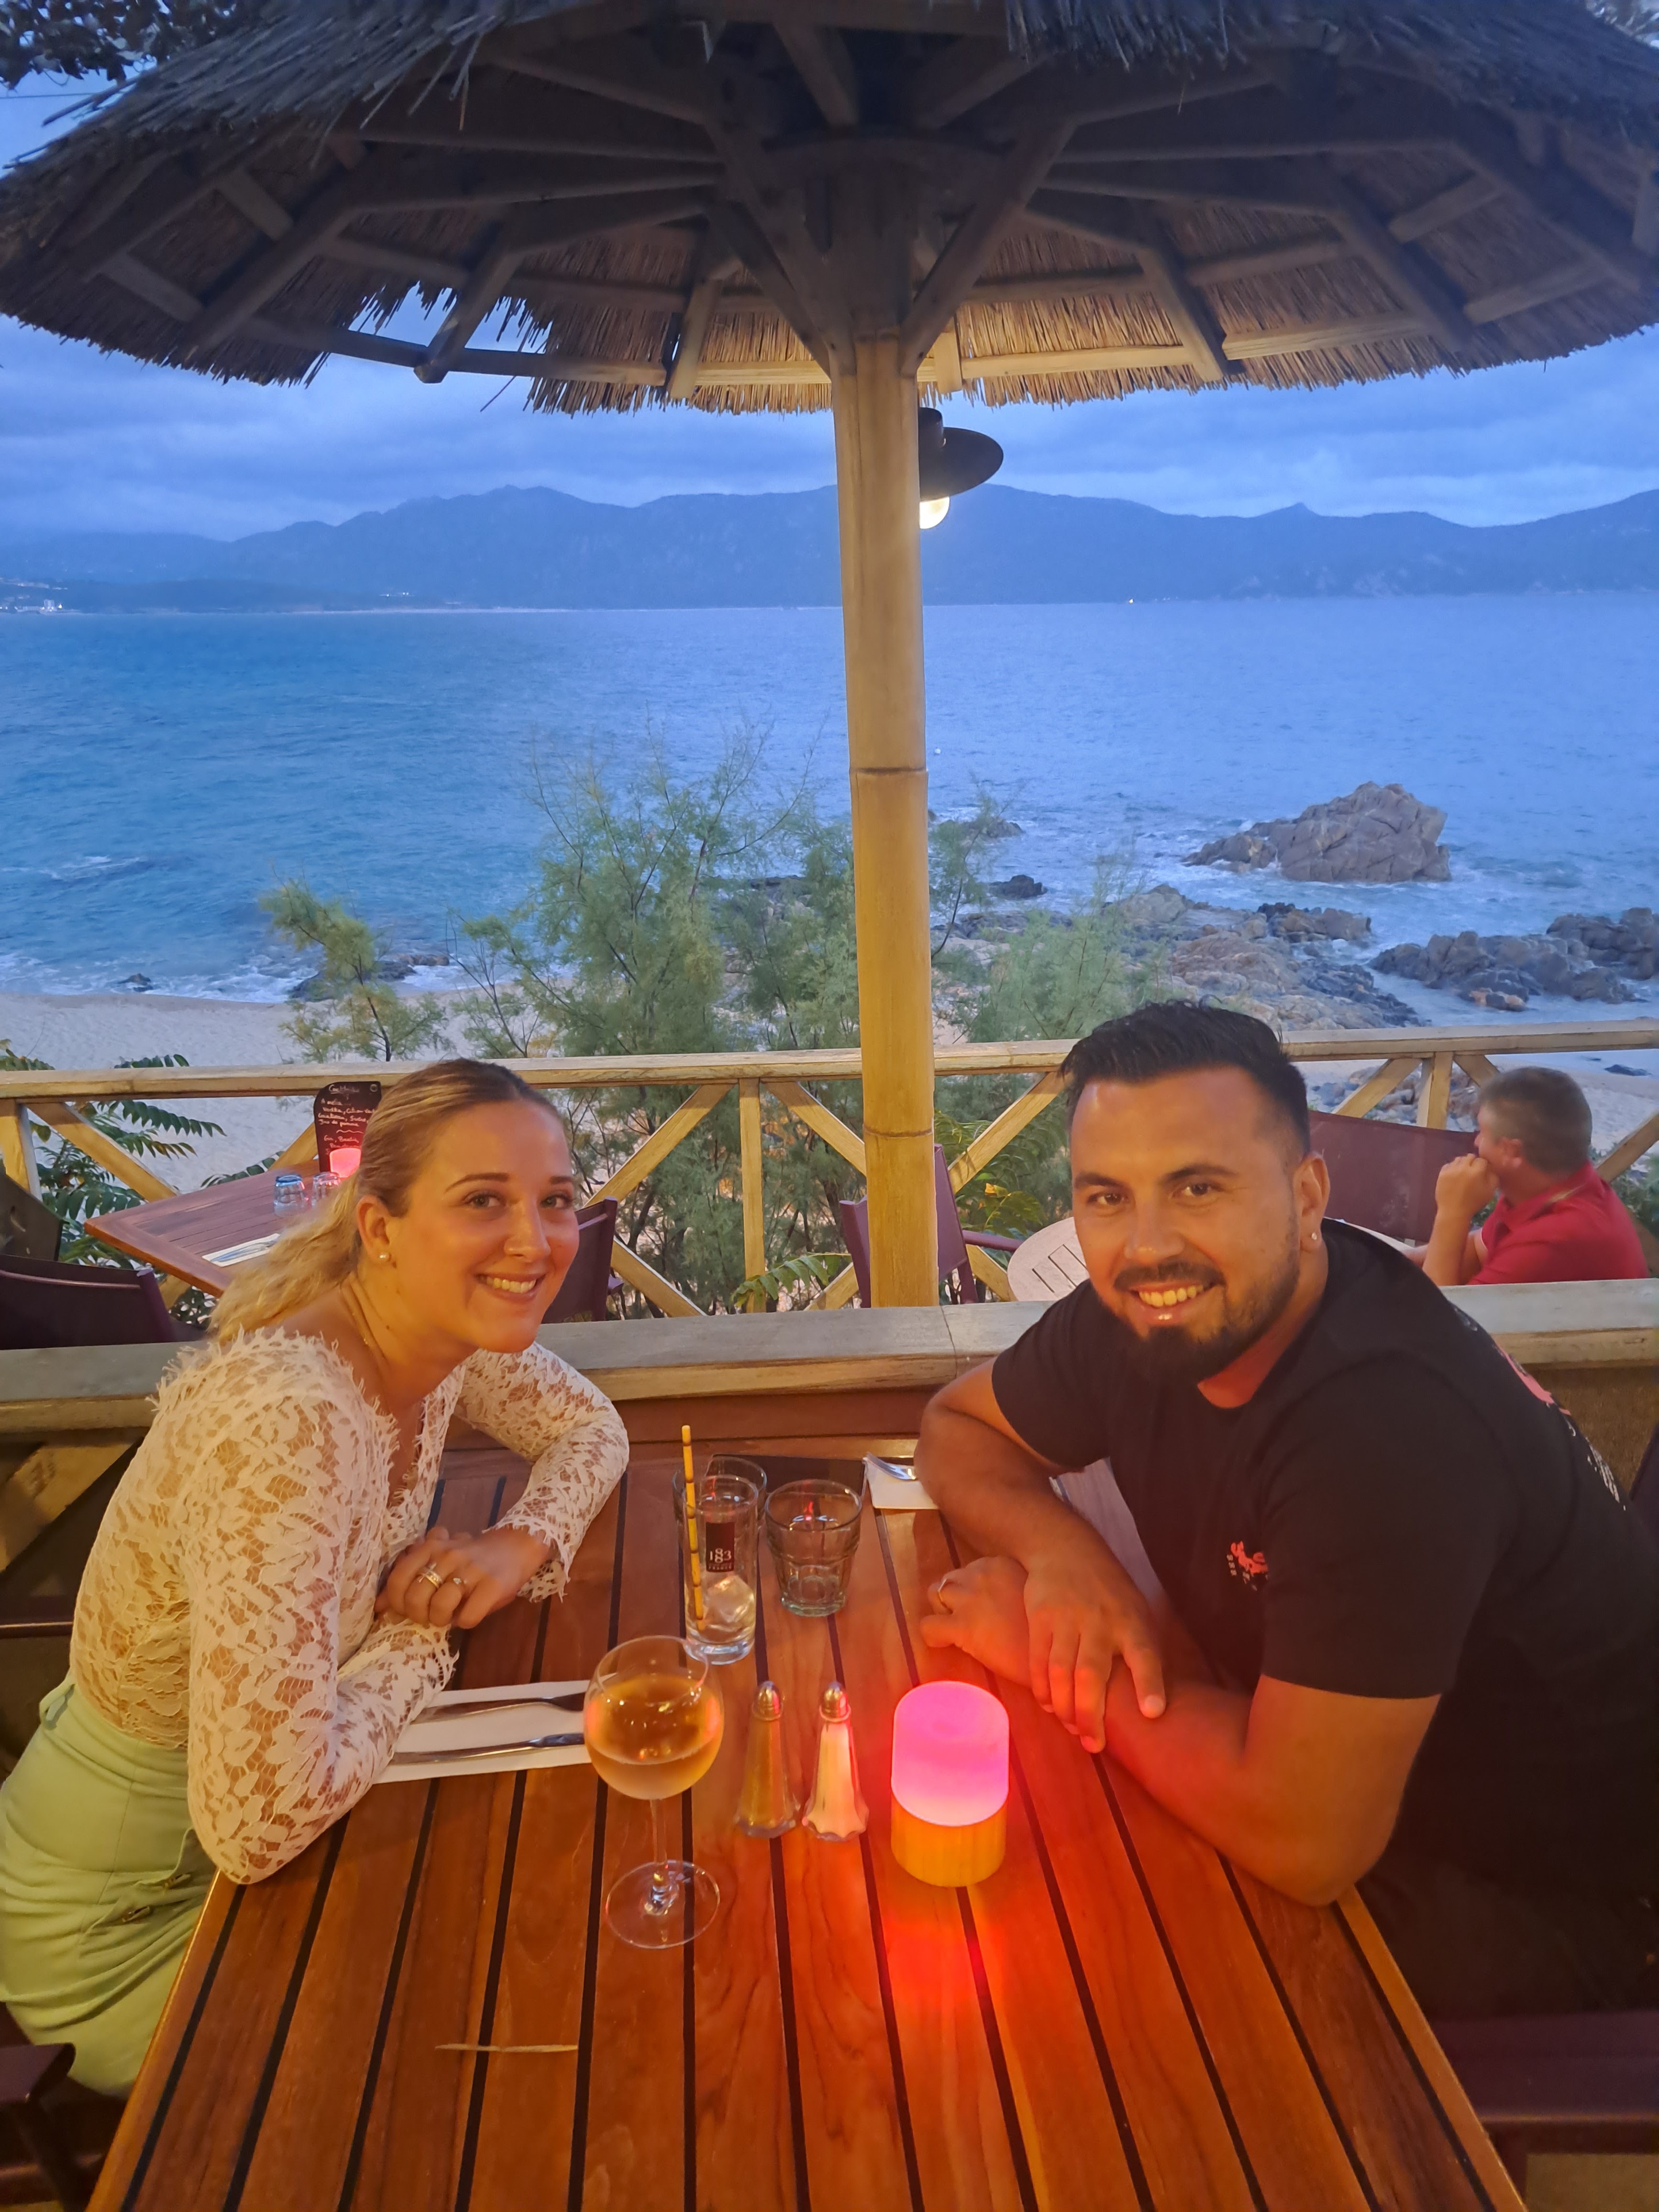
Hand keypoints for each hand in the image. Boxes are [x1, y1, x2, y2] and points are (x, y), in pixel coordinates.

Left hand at [376, 1525, 550, 1631]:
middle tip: (430, 1615)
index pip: (397, 1579)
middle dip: (419, 1615)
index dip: (397, 1602)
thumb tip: (379, 1607)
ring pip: (440, 1607)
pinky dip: (464, 1622)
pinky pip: (467, 1617)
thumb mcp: (437, 1561)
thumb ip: (409, 1577)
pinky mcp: (492, 1586)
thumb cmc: (469, 1559)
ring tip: (449, 1616)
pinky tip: (469, 1614)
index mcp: (430, 1547)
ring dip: (441, 1620)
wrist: (515, 1546)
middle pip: (416, 1597)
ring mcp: (471, 1570)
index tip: (407, 1609)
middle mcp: (448, 1556)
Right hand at [1022, 1545, 1165, 1752]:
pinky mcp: (1040, 1617)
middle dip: (1091, 1715)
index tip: (1153, 1712)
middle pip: (1092, 1674)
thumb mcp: (1135, 1610)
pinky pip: (1038, 1662)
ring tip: (1072, 1728)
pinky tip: (1050, 1705)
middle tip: (1094, 1745)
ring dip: (1065, 1708)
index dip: (1149, 1684)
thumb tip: (1151, 1705)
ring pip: (1061, 1672)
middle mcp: (1100, 1620)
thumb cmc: (1109, 1592)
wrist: (1066, 1548)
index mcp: (1132, 1620)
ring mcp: (1067, 1618)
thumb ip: (1140, 1650)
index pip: (1145, 1653)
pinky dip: (1042, 1689)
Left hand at [1434, 1153, 1498, 1222]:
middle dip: (1473, 1162)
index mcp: (1476, 1172)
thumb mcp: (1489, 1192)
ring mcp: (1451, 1170)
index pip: (1482, 1160)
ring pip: (1458, 1159)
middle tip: (1473, 1170)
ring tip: (1463, 1172)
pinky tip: (1454, 1175)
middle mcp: (1463, 1167)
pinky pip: (1448, 1164)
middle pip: (1470, 1156)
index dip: (1483, 1165)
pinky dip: (1452, 1167)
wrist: (1453, 1211)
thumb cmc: (1474, 1203)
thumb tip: (1490, 1169)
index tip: (1483, 1170)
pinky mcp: (1442, 1173)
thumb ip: (1493, 1178)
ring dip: (1462, 1163)